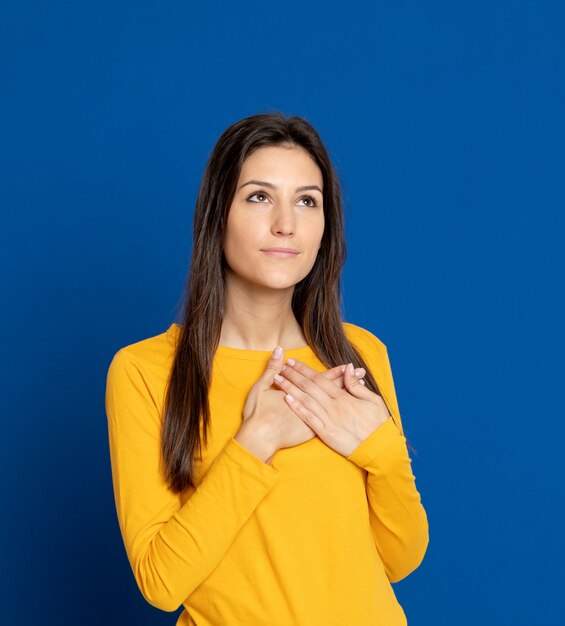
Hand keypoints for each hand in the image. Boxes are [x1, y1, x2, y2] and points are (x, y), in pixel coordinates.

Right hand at [235, 347, 366, 462]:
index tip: (349, 365)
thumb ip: (271, 368)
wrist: (258, 440)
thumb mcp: (261, 388)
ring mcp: (313, 420)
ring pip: (334, 406)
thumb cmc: (257, 414)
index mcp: (300, 394)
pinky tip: (351, 408)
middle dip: (347, 381)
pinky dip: (342, 412)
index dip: (336, 372)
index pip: (322, 380)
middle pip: (332, 391)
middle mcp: (309, 407)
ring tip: (362, 386)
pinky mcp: (312, 432)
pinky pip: (332, 420)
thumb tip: (278, 349)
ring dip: (348, 395)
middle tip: (362, 372)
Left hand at [273, 359, 389, 456]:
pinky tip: (287, 399)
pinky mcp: (326, 433)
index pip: (321, 379)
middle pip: (310, 387)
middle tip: (281, 366)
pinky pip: (309, 418)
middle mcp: (335, 406)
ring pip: (306, 400)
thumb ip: (356, 385)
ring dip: (291, 388)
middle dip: (294, 375)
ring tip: (278, 379)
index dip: (305, 369)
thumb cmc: (378, 424)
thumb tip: (348, 368)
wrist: (379, 449)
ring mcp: (329, 420)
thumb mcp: (373, 400)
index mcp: (345, 397)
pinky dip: (298, 408)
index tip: (293, 362)